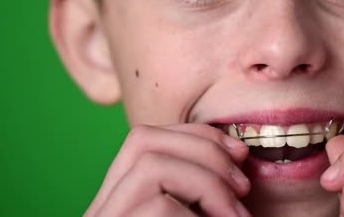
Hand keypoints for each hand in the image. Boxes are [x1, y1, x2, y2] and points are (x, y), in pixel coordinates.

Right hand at [84, 124, 250, 216]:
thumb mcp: (195, 212)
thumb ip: (201, 187)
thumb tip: (238, 151)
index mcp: (119, 198)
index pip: (144, 139)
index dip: (196, 134)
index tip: (239, 153)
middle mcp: (101, 207)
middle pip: (142, 139)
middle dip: (204, 149)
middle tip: (243, 186)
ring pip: (150, 166)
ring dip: (206, 182)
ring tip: (235, 215)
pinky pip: (159, 206)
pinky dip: (197, 215)